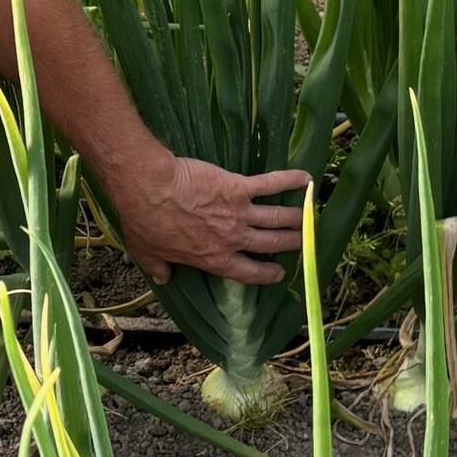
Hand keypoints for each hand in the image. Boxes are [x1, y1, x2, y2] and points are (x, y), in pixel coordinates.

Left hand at [111, 153, 309, 284]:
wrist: (150, 188)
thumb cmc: (146, 221)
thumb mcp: (148, 254)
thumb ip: (160, 268)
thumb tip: (162, 278)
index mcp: (214, 259)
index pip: (248, 273)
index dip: (266, 274)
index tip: (278, 272)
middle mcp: (233, 239)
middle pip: (271, 244)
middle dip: (291, 244)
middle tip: (303, 241)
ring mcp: (239, 213)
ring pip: (278, 218)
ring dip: (297, 218)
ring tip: (310, 217)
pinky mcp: (239, 187)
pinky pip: (271, 184)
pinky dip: (291, 180)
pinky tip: (306, 178)